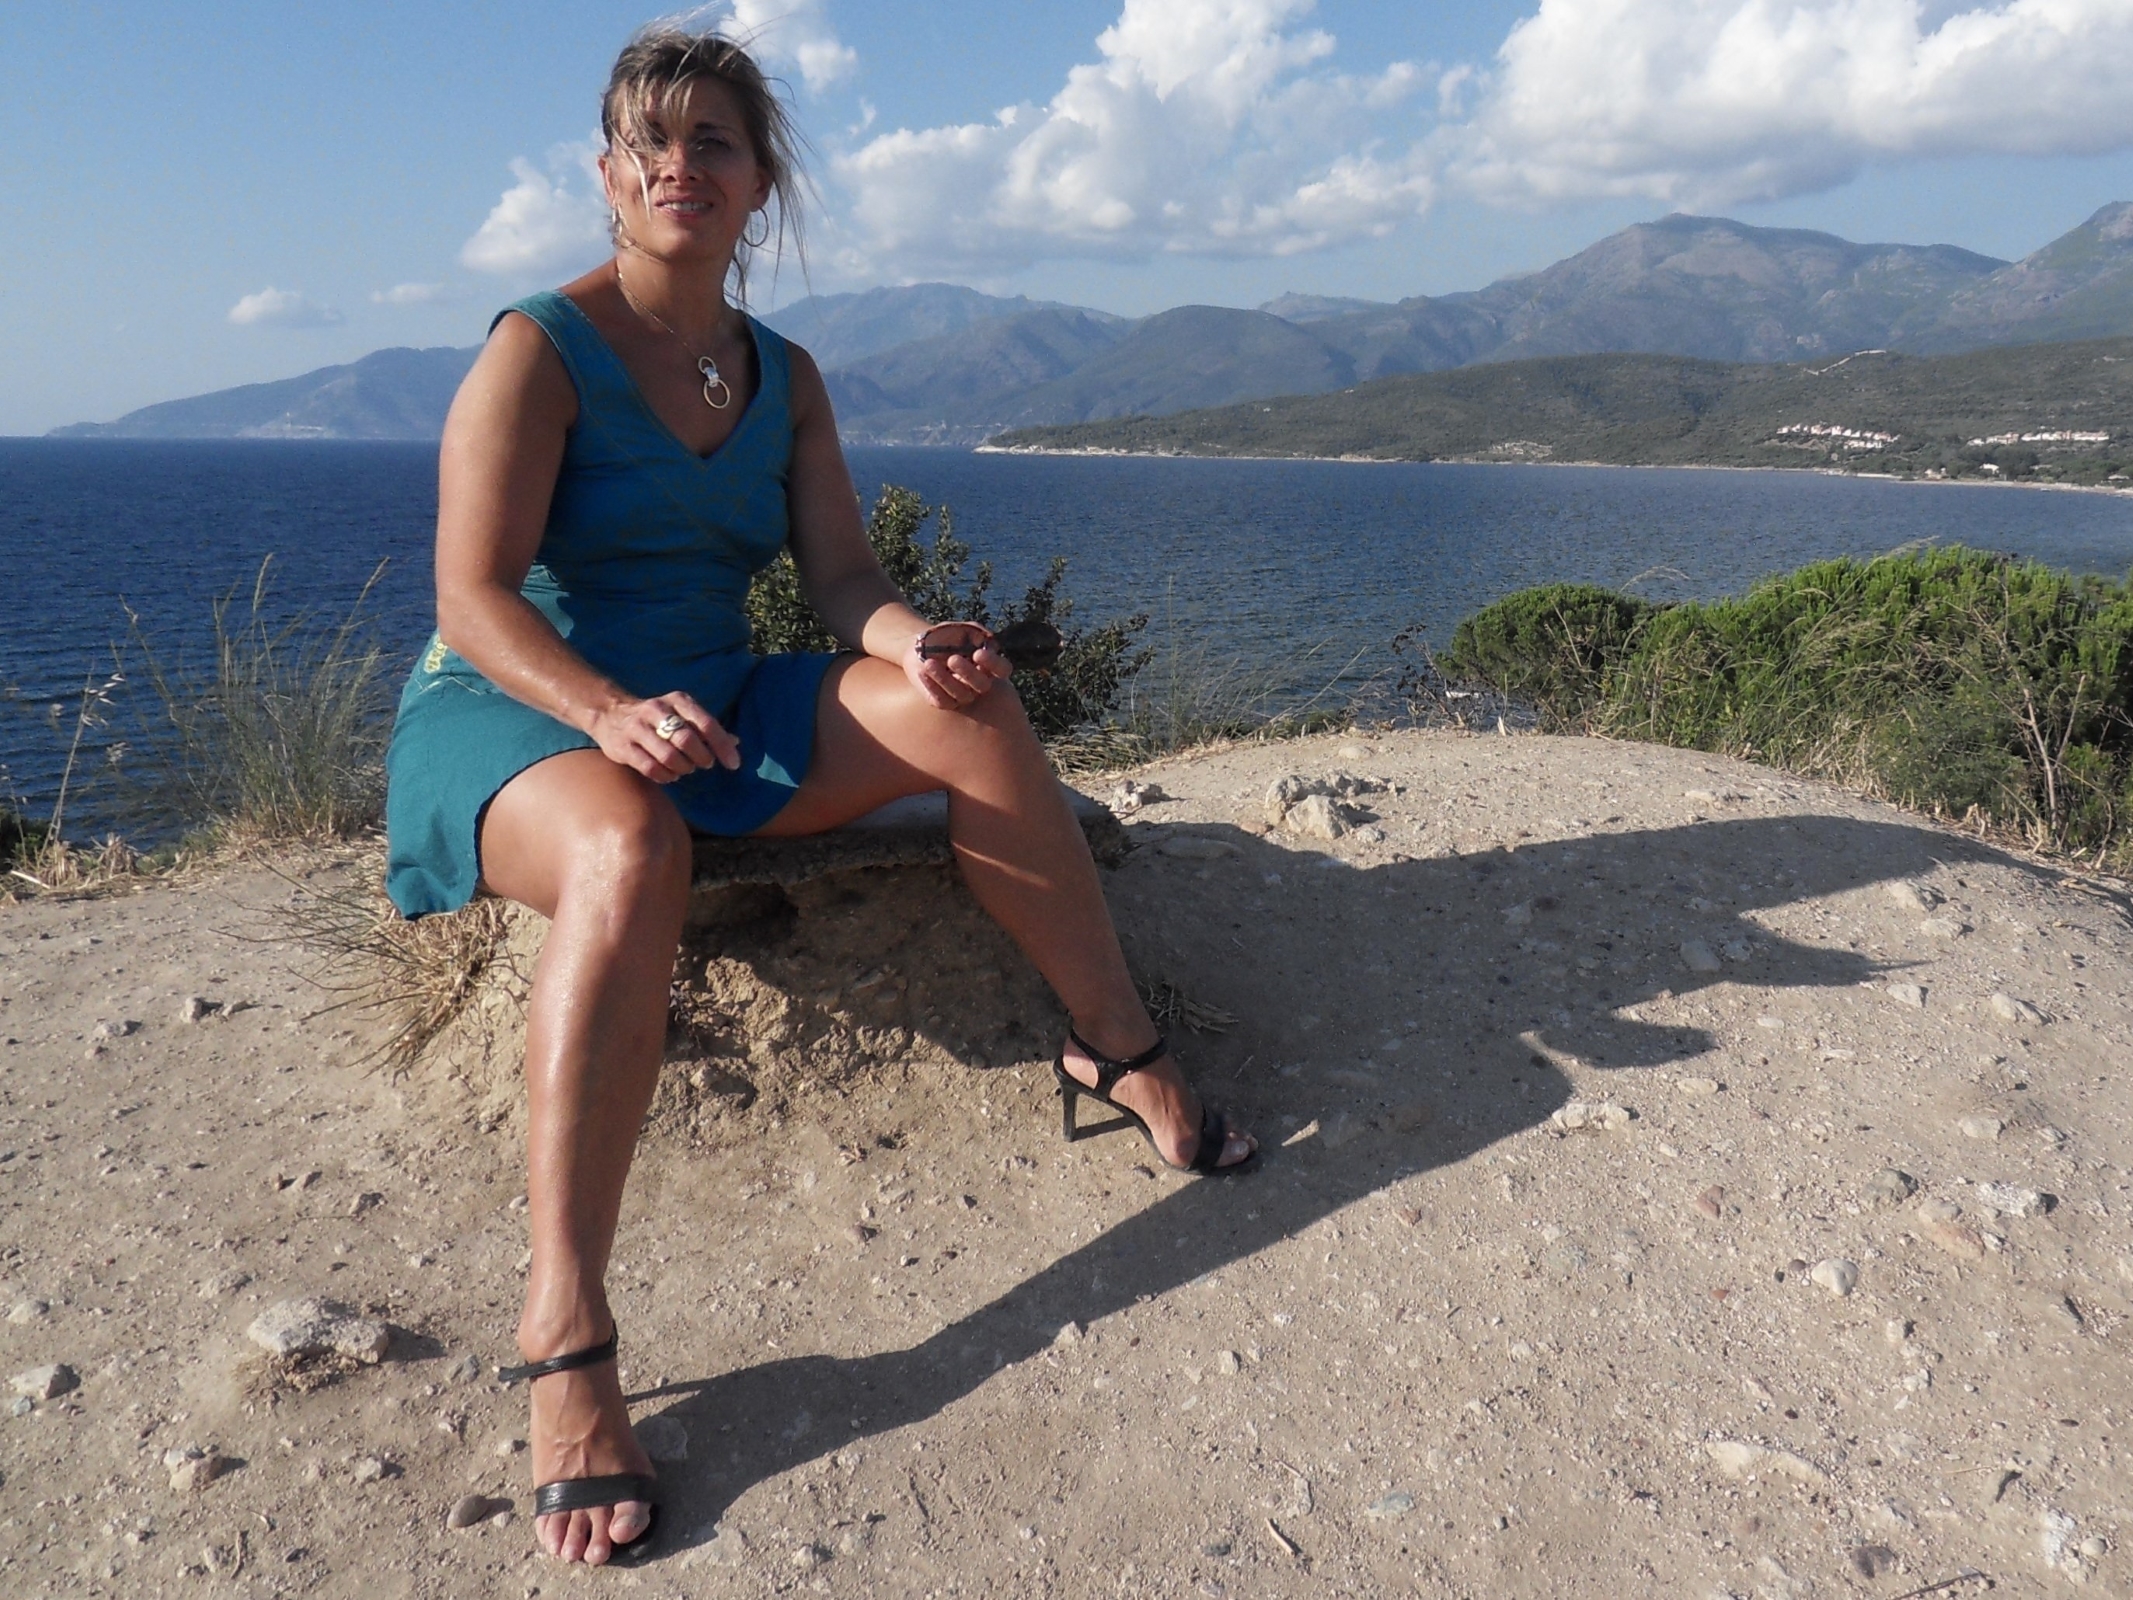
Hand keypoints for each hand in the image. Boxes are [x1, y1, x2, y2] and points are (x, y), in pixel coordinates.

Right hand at [588, 693, 740, 781]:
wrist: (610, 713)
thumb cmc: (657, 719)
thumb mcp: (683, 715)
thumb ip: (707, 729)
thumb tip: (736, 743)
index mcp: (677, 701)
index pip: (706, 723)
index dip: (722, 746)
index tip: (733, 764)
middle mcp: (656, 710)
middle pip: (687, 740)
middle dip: (702, 758)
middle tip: (705, 764)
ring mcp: (637, 728)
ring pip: (668, 756)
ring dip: (683, 768)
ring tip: (686, 769)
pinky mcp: (623, 747)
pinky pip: (650, 768)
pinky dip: (665, 776)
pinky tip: (669, 775)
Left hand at [906, 621, 1011, 709]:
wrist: (921, 646)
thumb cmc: (947, 636)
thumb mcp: (962, 629)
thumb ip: (976, 632)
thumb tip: (987, 640)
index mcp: (989, 666)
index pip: (1002, 669)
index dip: (994, 663)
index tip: (978, 653)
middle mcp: (979, 683)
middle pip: (982, 685)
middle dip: (968, 672)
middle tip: (952, 659)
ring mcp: (963, 695)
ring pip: (961, 694)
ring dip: (945, 679)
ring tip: (929, 663)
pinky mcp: (945, 702)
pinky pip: (942, 700)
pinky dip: (932, 686)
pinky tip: (922, 672)